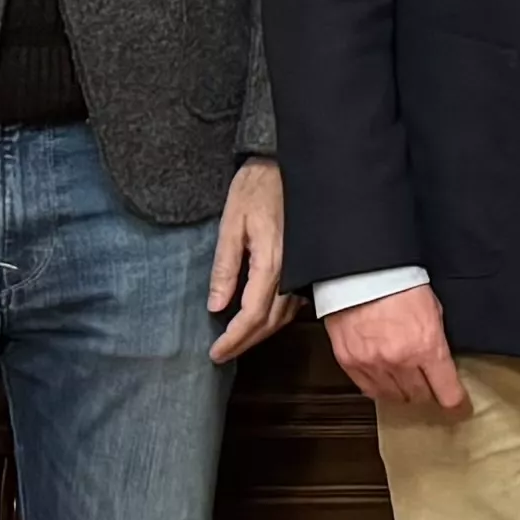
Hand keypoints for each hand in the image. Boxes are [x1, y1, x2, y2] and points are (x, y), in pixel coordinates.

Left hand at [207, 160, 293, 361]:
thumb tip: (216, 305)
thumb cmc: (256, 189)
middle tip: (221, 354)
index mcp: (271, 262)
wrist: (283, 166)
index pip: (251, 315)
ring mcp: (301, 270)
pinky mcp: (304, 264)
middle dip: (244, 343)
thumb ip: (225, 268)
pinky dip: (273, 318)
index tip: (215, 352)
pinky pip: (291, 303)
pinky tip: (258, 319)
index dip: (233, 338)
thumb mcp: (231, 225)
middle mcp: (291, 272)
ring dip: (259, 334)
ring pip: (282, 317)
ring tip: (236, 341)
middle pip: (269, 323)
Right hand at [327, 283, 471, 411]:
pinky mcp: (350, 363)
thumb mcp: (432, 309)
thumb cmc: (397, 282)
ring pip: (394, 397)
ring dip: (403, 390)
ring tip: (404, 377)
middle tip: (427, 382)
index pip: (447, 392)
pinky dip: (379, 387)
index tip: (458, 404)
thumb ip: (436, 341)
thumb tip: (441, 363)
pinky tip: (384, 376)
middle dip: (427, 391)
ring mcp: (373, 364)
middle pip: (420, 396)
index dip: (455, 401)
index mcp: (427, 346)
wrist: (360, 271)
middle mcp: (400, 361)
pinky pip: (369, 390)